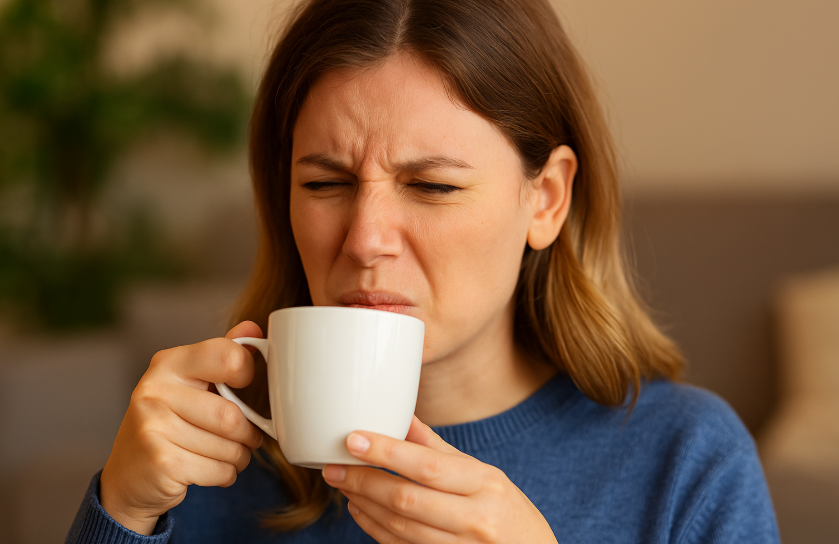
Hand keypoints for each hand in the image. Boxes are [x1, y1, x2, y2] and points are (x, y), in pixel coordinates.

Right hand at [99, 321, 264, 534]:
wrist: (130, 475)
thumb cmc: (170, 422)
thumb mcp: (192, 383)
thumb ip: (222, 355)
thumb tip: (252, 327)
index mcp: (169, 363)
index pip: (228, 356)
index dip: (247, 373)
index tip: (243, 385)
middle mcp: (155, 390)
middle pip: (231, 415)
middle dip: (248, 433)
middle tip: (245, 437)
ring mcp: (153, 426)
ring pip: (229, 446)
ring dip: (239, 456)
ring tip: (226, 453)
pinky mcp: (161, 462)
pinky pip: (219, 470)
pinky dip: (226, 474)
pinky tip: (210, 469)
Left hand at [321, 416, 557, 543]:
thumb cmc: (509, 512)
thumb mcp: (484, 475)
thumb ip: (439, 450)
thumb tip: (403, 418)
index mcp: (485, 484)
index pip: (428, 466)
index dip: (386, 453)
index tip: (353, 439)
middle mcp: (475, 518)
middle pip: (407, 500)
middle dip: (363, 481)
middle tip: (333, 466)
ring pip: (399, 527)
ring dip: (363, 504)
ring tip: (342, 483)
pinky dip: (374, 528)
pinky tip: (359, 509)